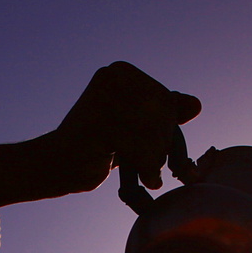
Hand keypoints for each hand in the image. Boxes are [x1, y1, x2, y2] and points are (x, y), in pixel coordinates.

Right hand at [0, 62, 201, 214]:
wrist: (54, 165)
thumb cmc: (96, 146)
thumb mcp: (134, 127)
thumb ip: (163, 114)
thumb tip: (197, 105)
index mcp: (119, 72)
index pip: (164, 99)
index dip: (170, 129)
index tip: (167, 152)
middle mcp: (109, 76)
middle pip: (160, 113)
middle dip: (164, 145)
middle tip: (160, 167)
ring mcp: (101, 96)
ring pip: (150, 130)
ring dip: (156, 159)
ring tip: (152, 177)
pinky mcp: (95, 121)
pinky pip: (137, 146)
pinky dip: (146, 166)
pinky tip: (148, 181)